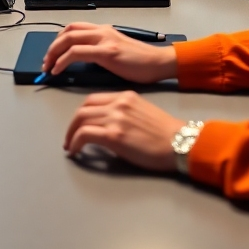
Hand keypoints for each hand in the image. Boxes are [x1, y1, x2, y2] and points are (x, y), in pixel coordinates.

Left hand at [42, 23, 176, 82]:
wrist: (159, 63)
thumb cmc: (141, 63)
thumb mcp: (116, 52)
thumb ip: (100, 52)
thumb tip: (84, 59)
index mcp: (104, 31)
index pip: (74, 28)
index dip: (59, 39)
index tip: (52, 54)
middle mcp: (102, 31)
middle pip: (68, 31)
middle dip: (52, 46)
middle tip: (45, 62)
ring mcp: (104, 39)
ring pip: (69, 39)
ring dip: (53, 52)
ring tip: (48, 67)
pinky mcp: (107, 52)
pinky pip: (76, 52)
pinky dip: (62, 60)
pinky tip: (58, 70)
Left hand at [64, 91, 182, 171]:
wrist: (179, 142)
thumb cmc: (165, 133)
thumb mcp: (142, 112)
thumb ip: (125, 113)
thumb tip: (108, 125)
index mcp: (125, 96)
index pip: (93, 99)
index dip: (82, 112)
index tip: (78, 124)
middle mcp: (118, 103)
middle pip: (84, 108)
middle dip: (72, 123)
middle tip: (69, 136)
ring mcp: (115, 118)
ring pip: (81, 119)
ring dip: (71, 134)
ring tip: (70, 145)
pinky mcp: (114, 135)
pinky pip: (84, 135)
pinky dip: (75, 143)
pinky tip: (74, 152)